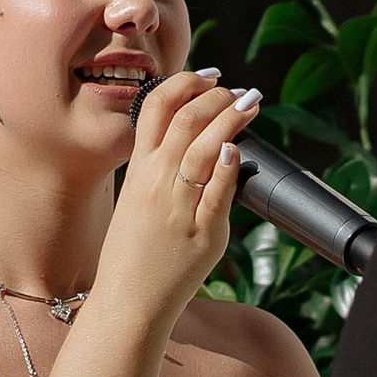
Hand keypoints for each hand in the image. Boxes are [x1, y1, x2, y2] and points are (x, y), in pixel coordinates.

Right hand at [99, 73, 258, 327]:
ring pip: (202, 149)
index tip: (208, 77)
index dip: (184, 83)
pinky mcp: (202, 234)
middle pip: (184, 120)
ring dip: (229, 119)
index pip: (155, 108)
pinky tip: (237, 150)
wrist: (128, 300)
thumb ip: (159, 168)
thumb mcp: (135, 199)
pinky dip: (227, 166)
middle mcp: (156, 183)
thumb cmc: (133, 252)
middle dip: (215, 96)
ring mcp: (178, 208)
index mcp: (139, 171)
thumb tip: (197, 139)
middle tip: (238, 90)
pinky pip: (216, 193)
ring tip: (249, 103)